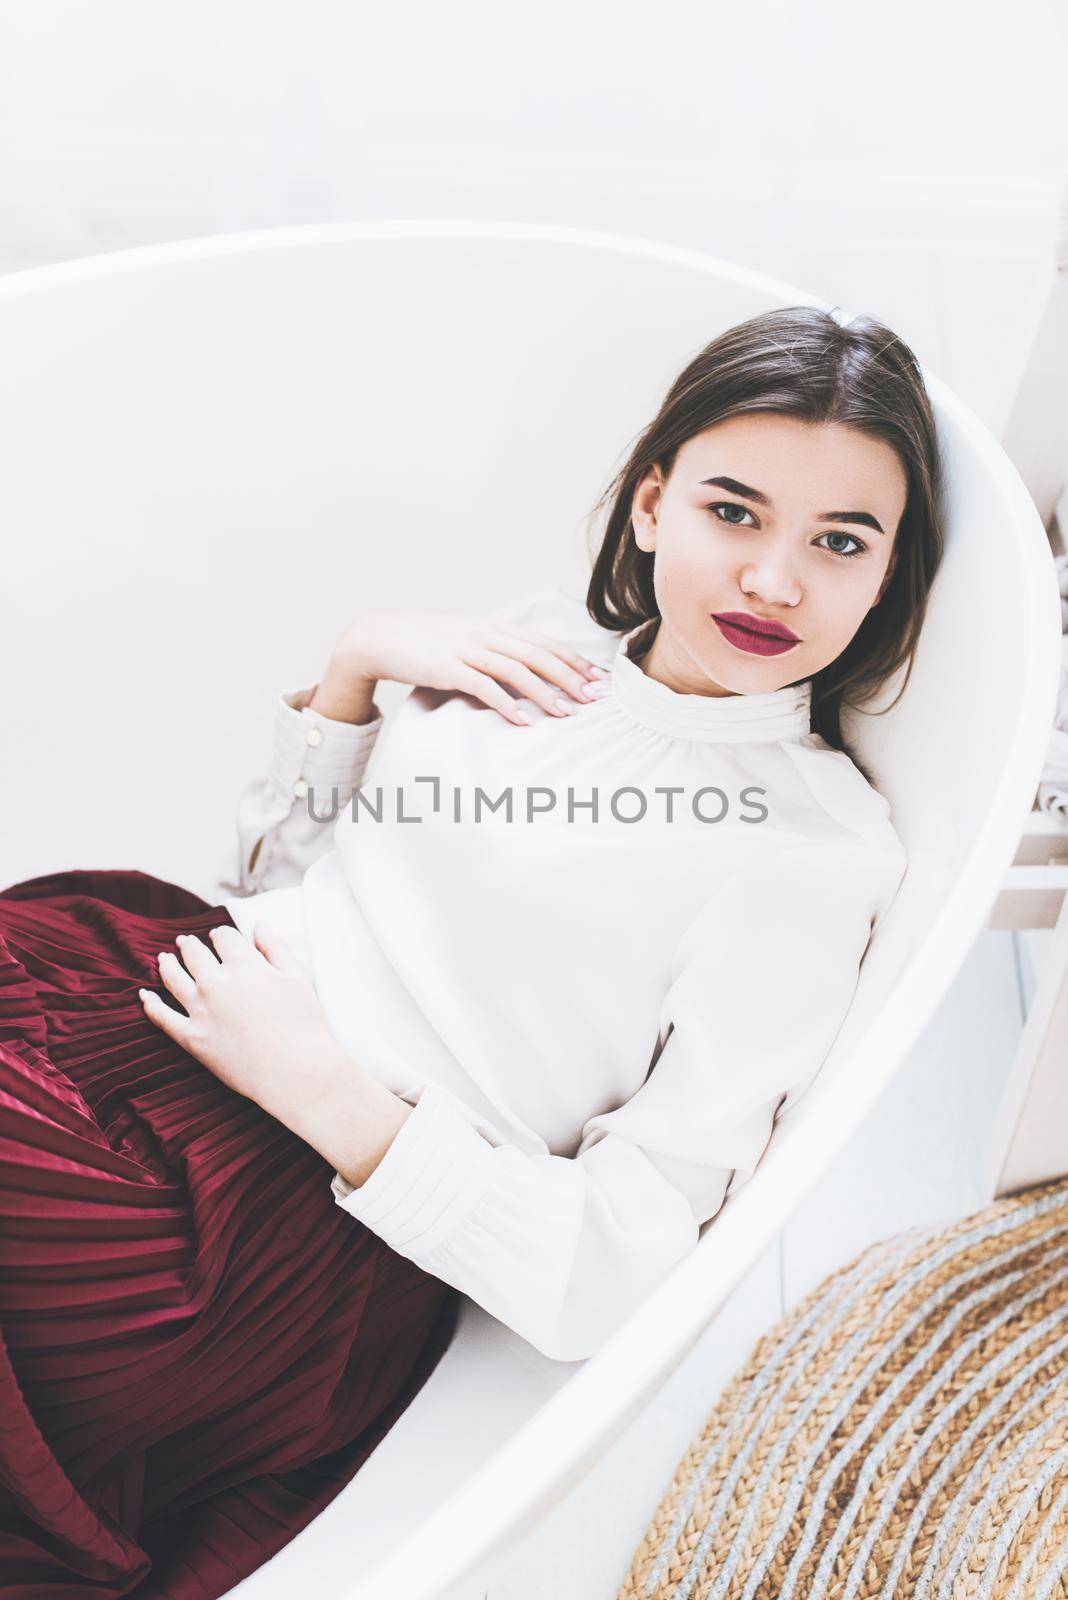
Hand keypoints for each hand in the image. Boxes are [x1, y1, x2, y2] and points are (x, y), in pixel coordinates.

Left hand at [139, 923, 360, 1129]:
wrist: (295, 1069)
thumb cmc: (304, 1023)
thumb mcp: (298, 976)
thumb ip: (275, 947)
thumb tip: (258, 926)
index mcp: (243, 964)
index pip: (224, 937)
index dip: (221, 935)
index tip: (219, 937)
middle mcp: (215, 982)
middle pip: (194, 954)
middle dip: (190, 945)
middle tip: (185, 942)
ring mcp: (200, 1010)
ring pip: (174, 978)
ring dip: (167, 965)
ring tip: (164, 959)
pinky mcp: (191, 1038)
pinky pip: (162, 1017)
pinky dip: (150, 1004)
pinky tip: (145, 995)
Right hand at [322, 609, 609, 727]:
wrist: (379, 638)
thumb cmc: (426, 645)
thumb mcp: (466, 640)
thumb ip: (496, 651)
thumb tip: (528, 671)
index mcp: (493, 627)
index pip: (543, 643)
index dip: (574, 660)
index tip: (599, 679)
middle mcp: (484, 634)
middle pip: (537, 655)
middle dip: (569, 677)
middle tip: (594, 699)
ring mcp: (465, 649)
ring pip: (515, 670)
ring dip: (544, 693)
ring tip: (566, 714)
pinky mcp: (445, 668)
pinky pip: (482, 687)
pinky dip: (505, 704)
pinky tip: (522, 721)